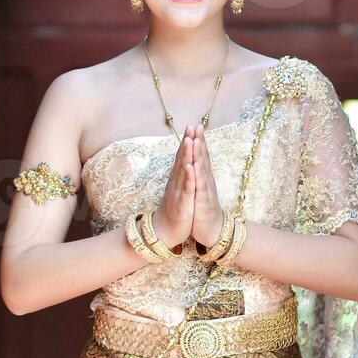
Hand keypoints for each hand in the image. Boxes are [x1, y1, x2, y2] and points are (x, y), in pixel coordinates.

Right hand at [152, 129, 195, 250]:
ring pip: (183, 171)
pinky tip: (191, 168)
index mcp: (178, 178)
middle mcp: (176, 182)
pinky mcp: (181, 204)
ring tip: (190, 140)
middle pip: (182, 158)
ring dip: (186, 155)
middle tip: (191, 125)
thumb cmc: (174, 210)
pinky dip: (189, 178)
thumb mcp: (179, 190)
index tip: (193, 125)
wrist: (164, 232)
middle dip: (187, 142)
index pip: (183, 156)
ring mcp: (178, 192)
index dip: (188, 140)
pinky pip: (186, 189)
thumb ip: (180, 175)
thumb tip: (183, 161)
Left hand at [190, 124, 224, 248]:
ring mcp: (205, 189)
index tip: (195, 125)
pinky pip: (199, 187)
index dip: (199, 140)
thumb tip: (198, 161)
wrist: (212, 230)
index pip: (202, 155)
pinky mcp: (203, 201)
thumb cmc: (204, 209)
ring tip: (196, 139)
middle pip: (203, 157)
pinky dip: (197, 176)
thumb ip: (201, 174)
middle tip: (197, 125)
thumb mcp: (202, 189)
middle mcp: (206, 180)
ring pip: (202, 169)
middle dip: (200, 141)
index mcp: (204, 177)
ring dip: (199, 154)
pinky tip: (194, 166)